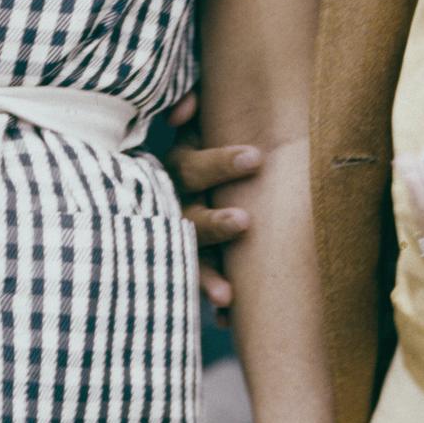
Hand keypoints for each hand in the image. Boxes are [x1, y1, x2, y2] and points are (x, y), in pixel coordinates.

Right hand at [161, 92, 260, 309]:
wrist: (166, 175)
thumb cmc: (202, 140)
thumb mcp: (195, 122)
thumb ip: (191, 104)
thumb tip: (186, 109)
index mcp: (177, 169)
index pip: (192, 167)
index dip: (221, 164)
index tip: (257, 158)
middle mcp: (169, 204)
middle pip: (188, 215)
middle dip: (215, 223)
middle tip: (245, 222)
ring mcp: (171, 236)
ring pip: (185, 257)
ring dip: (205, 275)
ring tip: (227, 296)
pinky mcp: (178, 260)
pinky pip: (192, 282)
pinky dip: (208, 297)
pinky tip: (224, 317)